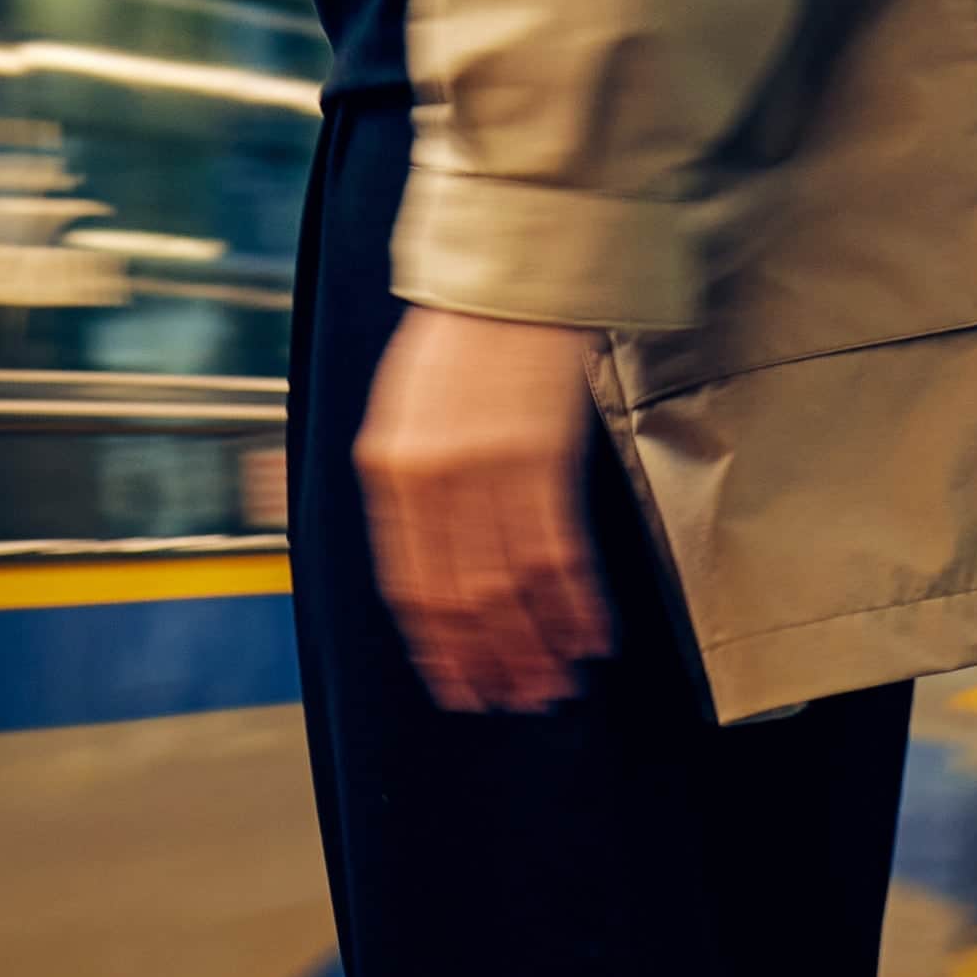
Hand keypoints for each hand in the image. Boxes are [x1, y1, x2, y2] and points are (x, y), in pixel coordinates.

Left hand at [354, 305, 611, 713]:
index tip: (458, 686)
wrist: (509, 277)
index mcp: (387, 468)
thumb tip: (424, 562)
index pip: (408, 584)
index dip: (437, 645)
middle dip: (489, 660)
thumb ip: (406, 485)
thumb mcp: (404, 410)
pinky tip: (588, 636)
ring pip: (509, 587)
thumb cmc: (458, 340)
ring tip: (554, 684)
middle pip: (459, 597)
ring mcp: (486, 470)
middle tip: (514, 699)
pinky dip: (574, 605)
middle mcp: (430, 478)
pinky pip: (557, 555)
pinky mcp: (540, 458)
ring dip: (536, 646)